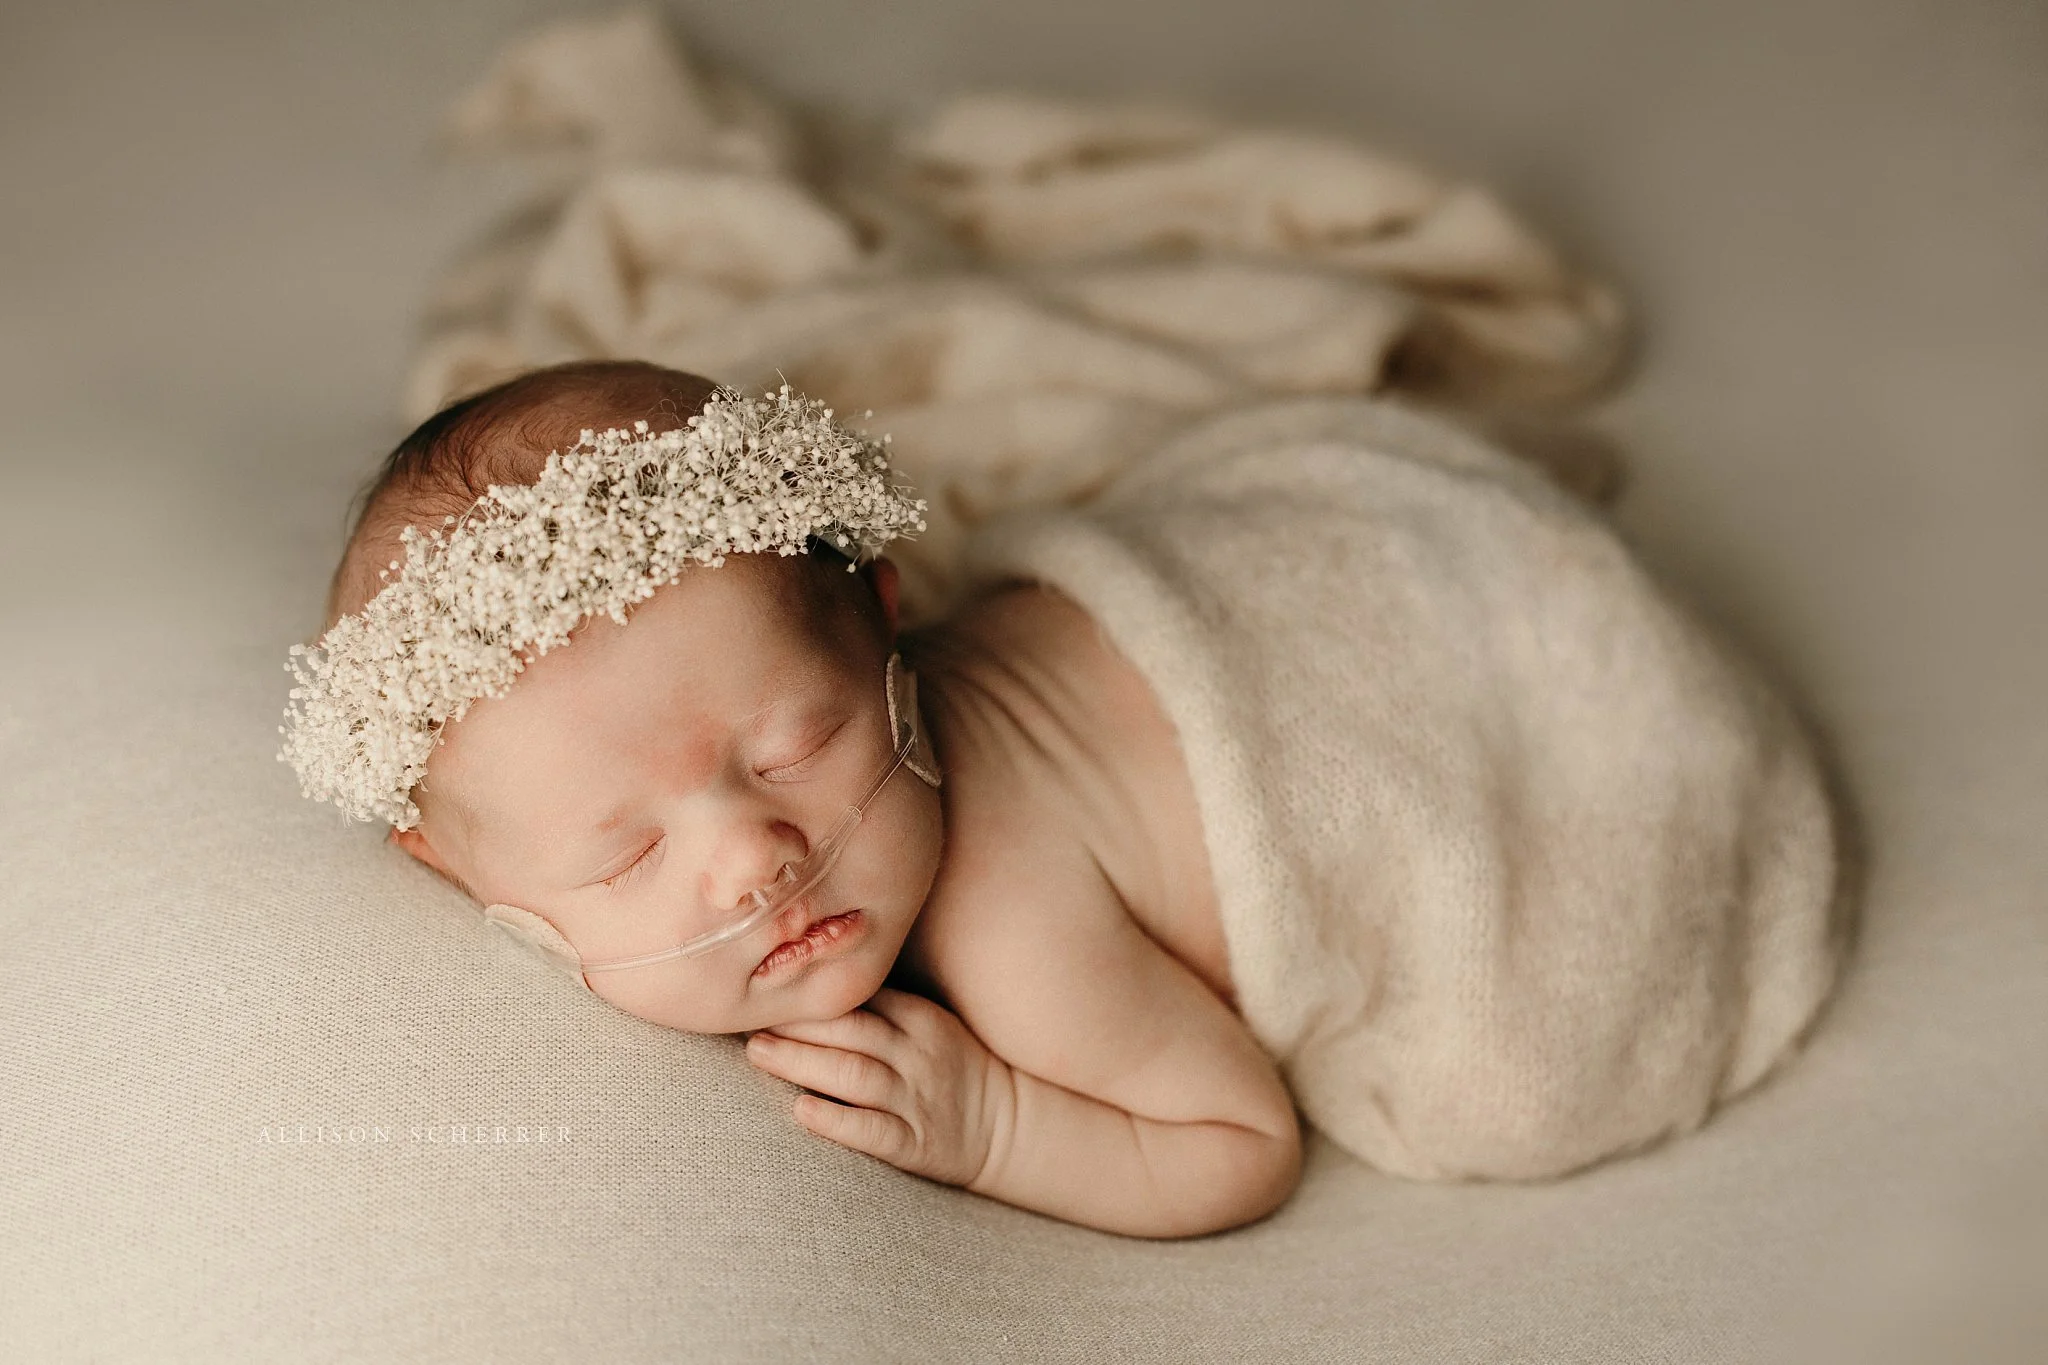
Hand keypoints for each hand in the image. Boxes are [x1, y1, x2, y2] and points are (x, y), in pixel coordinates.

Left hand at [744, 988, 1013, 1187]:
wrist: (1010, 1127)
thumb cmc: (954, 1070)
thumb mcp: (931, 1024)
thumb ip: (883, 1006)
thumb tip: (814, 983)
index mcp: (921, 1019)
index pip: (861, 997)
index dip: (812, 993)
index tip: (769, 985)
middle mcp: (919, 1055)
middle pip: (850, 1032)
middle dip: (796, 1023)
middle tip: (748, 1017)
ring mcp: (918, 1100)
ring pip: (853, 1076)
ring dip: (801, 1063)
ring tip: (758, 1054)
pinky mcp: (916, 1144)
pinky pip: (872, 1130)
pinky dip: (835, 1120)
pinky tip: (801, 1110)